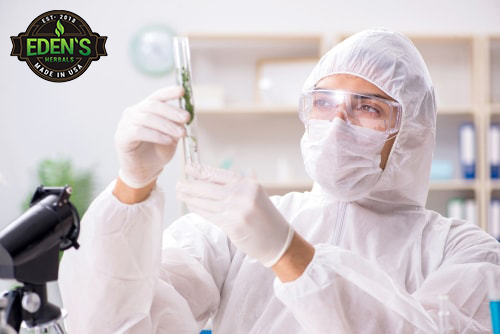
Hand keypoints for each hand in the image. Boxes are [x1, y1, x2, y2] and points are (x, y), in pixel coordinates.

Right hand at [115, 86, 190, 188]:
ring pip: (148, 118)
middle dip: (172, 111)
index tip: (182, 91)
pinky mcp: (121, 137)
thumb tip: (184, 117)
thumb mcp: (172, 137)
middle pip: (153, 106)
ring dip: (167, 125)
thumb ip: (176, 126)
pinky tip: (168, 140)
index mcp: (146, 109)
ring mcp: (125, 124)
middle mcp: (134, 113)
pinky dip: (156, 135)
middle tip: (186, 118)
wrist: (144, 171)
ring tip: (181, 134)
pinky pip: (139, 132)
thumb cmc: (157, 151)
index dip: (169, 92)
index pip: (157, 96)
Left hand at [176, 165, 294, 266]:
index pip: (220, 174)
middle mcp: (242, 195)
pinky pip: (209, 215)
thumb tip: (212, 177)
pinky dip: (198, 209)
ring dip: (190, 198)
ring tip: (180, 193)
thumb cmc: (266, 218)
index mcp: (249, 184)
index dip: (202, 171)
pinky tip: (192, 205)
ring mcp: (236, 210)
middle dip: (190, 186)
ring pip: (206, 202)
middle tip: (178, 183)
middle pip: (209, 188)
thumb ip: (238, 185)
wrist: (278, 240)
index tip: (189, 168)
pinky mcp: (231, 225)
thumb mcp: (256, 195)